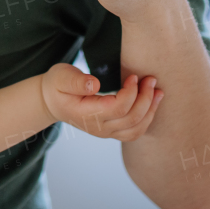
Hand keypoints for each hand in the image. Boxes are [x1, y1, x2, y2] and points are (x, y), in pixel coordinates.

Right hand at [40, 62, 162, 141]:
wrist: (51, 102)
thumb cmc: (57, 85)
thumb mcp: (61, 77)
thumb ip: (76, 81)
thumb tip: (95, 84)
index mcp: (87, 114)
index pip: (118, 108)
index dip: (131, 92)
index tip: (134, 76)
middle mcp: (99, 128)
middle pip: (132, 119)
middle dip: (146, 98)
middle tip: (151, 79)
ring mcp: (106, 132)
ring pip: (136, 130)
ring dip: (150, 111)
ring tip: (158, 92)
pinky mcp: (112, 131)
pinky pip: (134, 132)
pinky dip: (147, 119)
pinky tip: (151, 103)